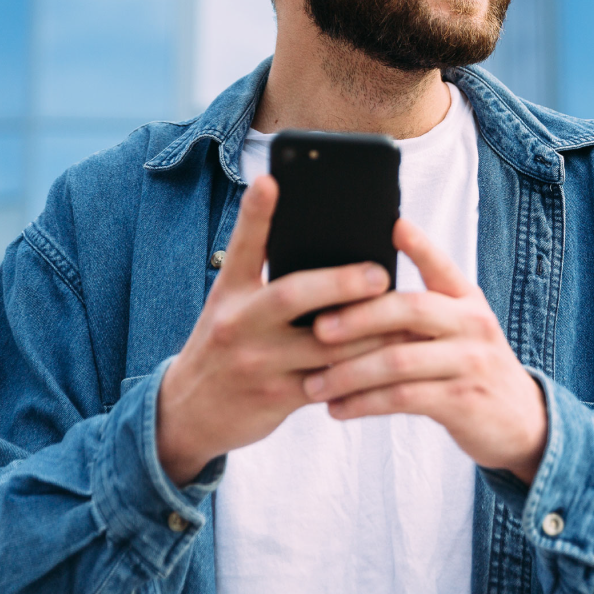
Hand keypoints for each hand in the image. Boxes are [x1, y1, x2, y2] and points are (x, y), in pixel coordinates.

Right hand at [156, 176, 395, 485]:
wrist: (187, 413)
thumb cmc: (226, 342)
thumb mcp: (230, 304)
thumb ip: (265, 275)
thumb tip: (324, 240)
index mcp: (228, 291)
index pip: (242, 245)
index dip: (255, 213)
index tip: (269, 180)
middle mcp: (238, 323)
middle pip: (291, 295)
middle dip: (340, 282)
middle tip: (381, 273)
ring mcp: (256, 362)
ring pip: (323, 344)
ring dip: (368, 330)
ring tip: (406, 314)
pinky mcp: (275, 398)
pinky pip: (329, 382)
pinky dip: (361, 370)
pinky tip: (390, 357)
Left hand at [302, 218, 547, 483]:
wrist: (521, 420)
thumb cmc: (469, 365)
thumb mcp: (460, 326)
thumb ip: (423, 307)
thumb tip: (359, 284)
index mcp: (467, 299)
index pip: (440, 265)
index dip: (419, 244)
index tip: (392, 223)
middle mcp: (472, 324)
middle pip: (410, 309)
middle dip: (358, 317)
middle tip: (317, 328)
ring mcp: (470, 363)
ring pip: (399, 361)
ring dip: (349, 373)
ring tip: (313, 382)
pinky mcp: (462, 402)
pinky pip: (403, 399)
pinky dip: (364, 404)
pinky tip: (337, 408)